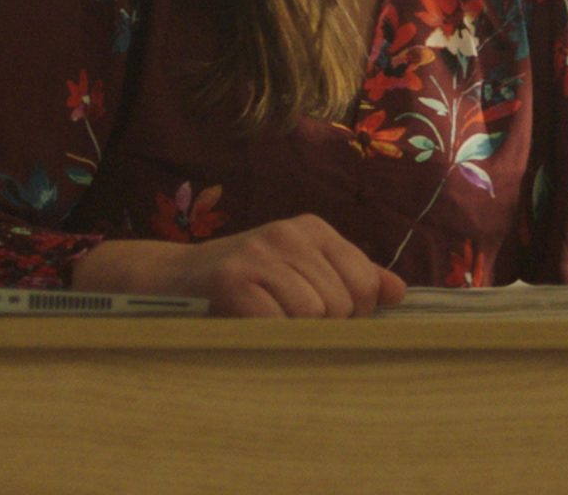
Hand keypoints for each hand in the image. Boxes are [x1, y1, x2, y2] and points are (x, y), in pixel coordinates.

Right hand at [76, 216, 406, 317]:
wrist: (168, 281)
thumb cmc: (242, 284)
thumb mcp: (299, 271)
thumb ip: (349, 279)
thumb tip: (399, 293)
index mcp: (312, 229)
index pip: (366, 281)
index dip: (355, 314)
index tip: (327, 322)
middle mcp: (288, 234)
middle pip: (343, 303)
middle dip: (326, 329)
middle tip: (288, 326)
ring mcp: (260, 254)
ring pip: (314, 315)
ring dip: (294, 335)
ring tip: (268, 326)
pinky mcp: (233, 279)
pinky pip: (278, 324)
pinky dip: (270, 337)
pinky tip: (251, 330)